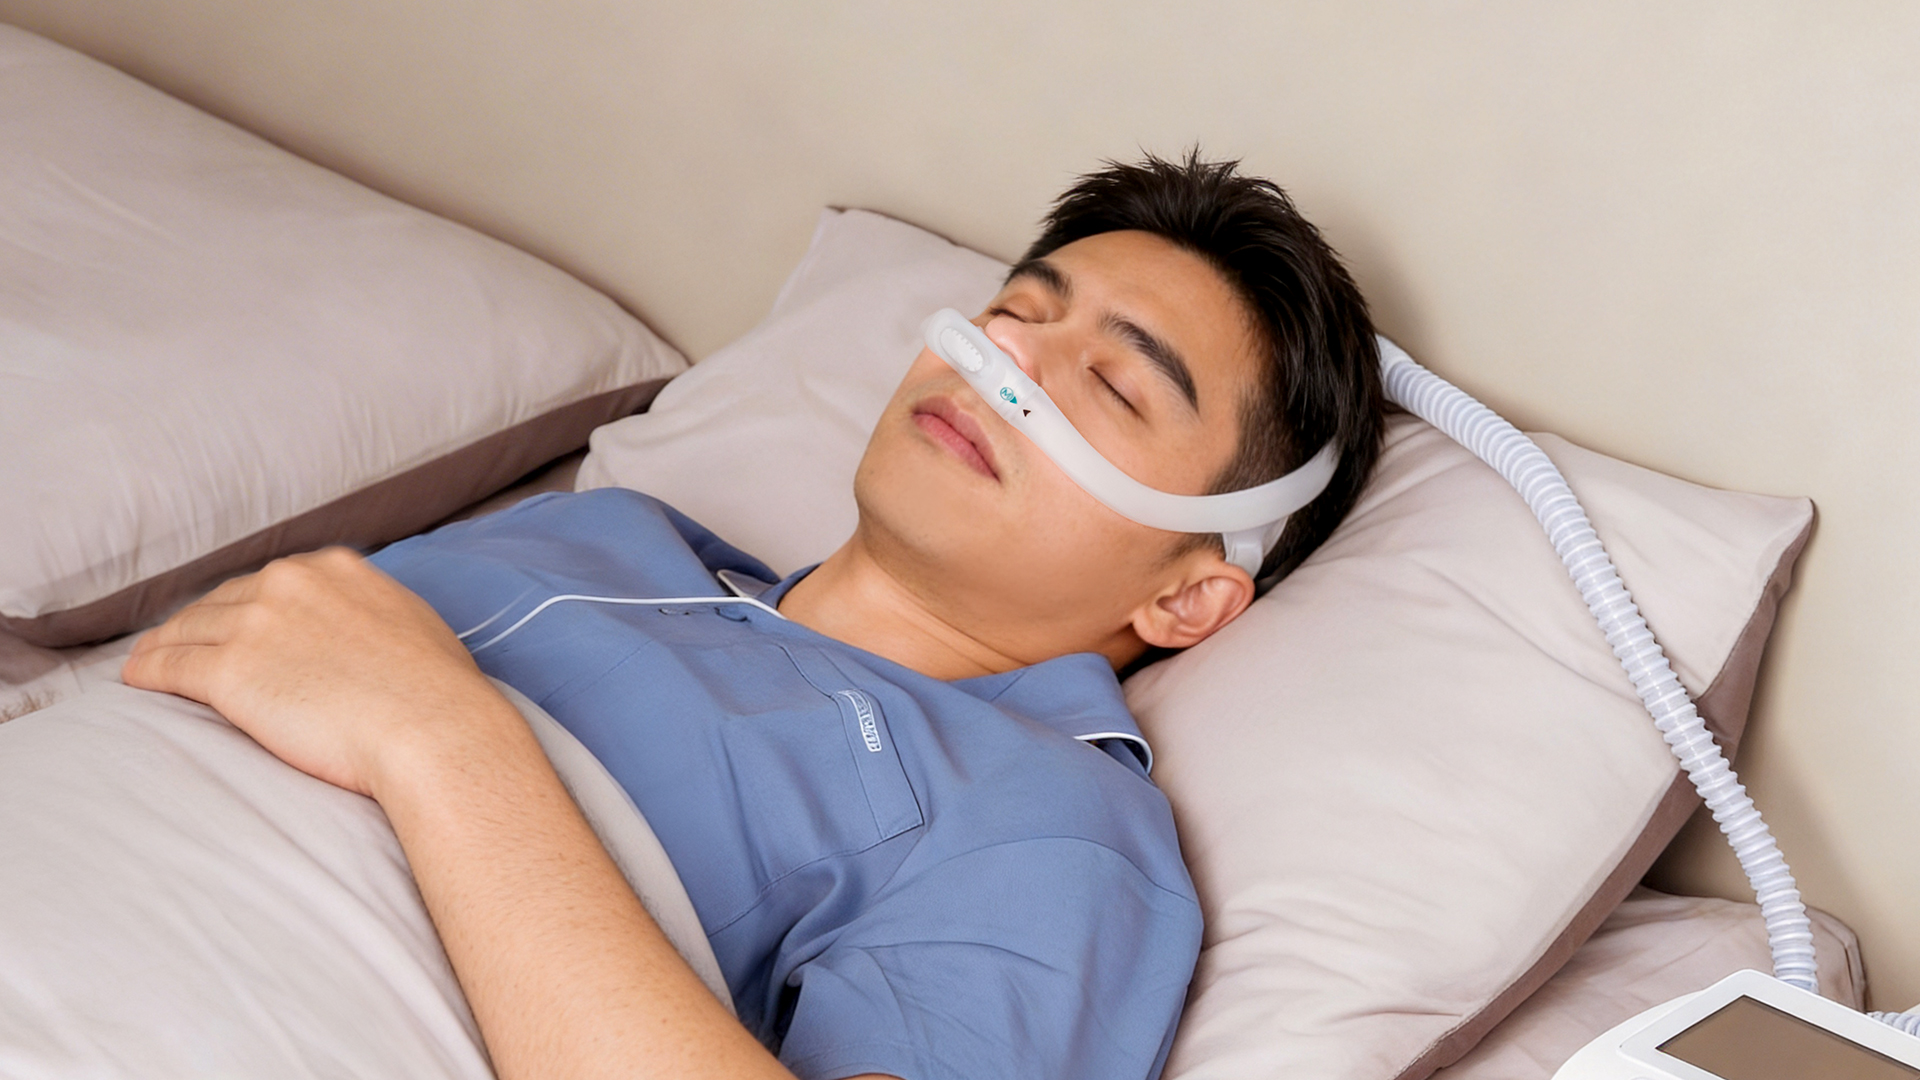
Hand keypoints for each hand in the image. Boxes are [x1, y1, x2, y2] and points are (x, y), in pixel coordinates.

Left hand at [123, 547, 506, 798]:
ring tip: (149, 662)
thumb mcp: (409, 623)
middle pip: (221, 602)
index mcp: (333, 568)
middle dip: (199, 624)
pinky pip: (169, 666)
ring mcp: (255, 624)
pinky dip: (146, 672)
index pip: (267, 583)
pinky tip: (135, 680)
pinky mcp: (229, 671)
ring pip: (187, 631)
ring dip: (163, 646)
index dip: (243, 606)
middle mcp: (288, 583)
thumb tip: (362, 630)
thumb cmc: (437, 691)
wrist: (432, 727)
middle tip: (181, 644)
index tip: (232, 623)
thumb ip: (371, 613)